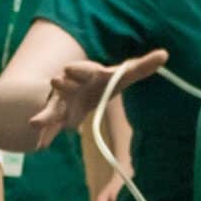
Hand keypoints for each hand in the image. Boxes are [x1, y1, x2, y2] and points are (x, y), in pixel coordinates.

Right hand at [30, 48, 166, 148]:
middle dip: (61, 84)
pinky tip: (40, 145)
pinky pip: (50, 127)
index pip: (83, 70)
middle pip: (64, 85)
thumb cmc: (104, 82)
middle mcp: (71, 85)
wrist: (81, 88)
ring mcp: (61, 102)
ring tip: (35, 124)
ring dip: (45, 115)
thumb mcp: (122, 75)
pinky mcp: (57, 117)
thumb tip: (165, 54)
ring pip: (52, 108)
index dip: (78, 70)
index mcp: (87, 74)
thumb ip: (142, 67)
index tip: (69, 69)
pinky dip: (46, 135)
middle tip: (55, 81)